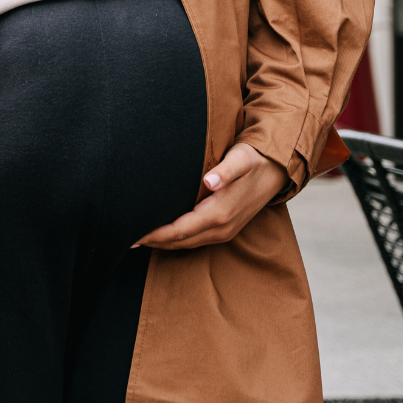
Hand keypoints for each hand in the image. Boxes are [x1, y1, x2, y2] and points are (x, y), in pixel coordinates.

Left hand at [136, 143, 288, 250]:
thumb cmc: (253, 160)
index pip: (180, 229)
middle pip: (180, 241)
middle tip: (126, 238)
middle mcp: (222, 227)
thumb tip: (210, 181)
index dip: (156, 234)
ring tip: (139, 239)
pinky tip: (162, 235)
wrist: (276, 170)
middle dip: (154, 242)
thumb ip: (225, 170)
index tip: (134, 234)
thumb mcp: (241, 159)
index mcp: (220, 213)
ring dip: (163, 243)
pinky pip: (195, 240)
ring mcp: (225, 231)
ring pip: (187, 243)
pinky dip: (176, 240)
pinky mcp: (226, 229)